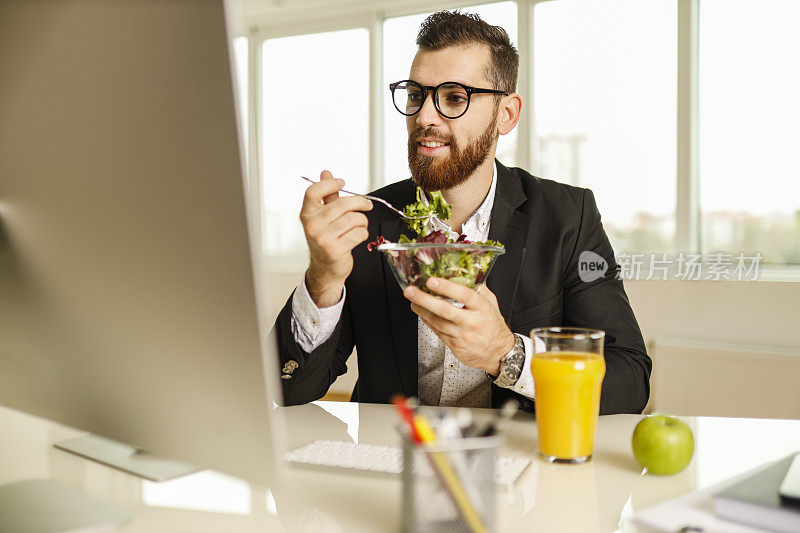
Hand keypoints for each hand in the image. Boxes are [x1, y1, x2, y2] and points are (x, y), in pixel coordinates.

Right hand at [301, 170, 371, 307]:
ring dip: (362, 222)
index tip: (342, 183)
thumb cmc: (326, 239)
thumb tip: (326, 173)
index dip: (329, 184)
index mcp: (307, 214)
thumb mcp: (322, 217)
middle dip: (359, 203)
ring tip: (359, 226)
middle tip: (367, 205)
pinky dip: (363, 234)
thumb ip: (326, 196)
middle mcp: (312, 226)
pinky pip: (359, 233)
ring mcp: (323, 239)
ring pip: (354, 219)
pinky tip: (358, 237)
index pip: (314, 192)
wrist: (325, 269)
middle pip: (342, 204)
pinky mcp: (335, 250)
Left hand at [403, 278, 515, 375]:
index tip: (431, 281)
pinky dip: (427, 322)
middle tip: (411, 291)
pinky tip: (422, 314)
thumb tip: (468, 273)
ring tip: (412, 300)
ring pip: (438, 322)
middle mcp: (472, 322)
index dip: (446, 287)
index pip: (464, 295)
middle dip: (425, 300)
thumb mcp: (491, 304)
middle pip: (445, 310)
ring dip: (422, 311)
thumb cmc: (494, 327)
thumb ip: (479, 289)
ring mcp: (463, 335)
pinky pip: (438, 332)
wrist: (498, 354)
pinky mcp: (456, 346)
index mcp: (482, 308)